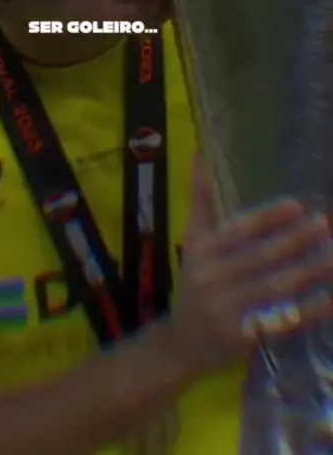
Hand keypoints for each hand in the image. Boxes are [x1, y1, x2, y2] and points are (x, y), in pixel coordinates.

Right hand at [166, 157, 332, 377]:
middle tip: (323, 224)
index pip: (238, 230)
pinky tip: (330, 298)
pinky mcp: (245, 336)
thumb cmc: (193, 283)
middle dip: (295, 240)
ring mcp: (229, 309)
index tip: (296, 206)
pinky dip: (308, 309)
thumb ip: (200, 198)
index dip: (268, 218)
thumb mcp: (192, 241)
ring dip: (309, 270)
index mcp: (201, 251)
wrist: (180, 344)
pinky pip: (282, 319)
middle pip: (261, 257)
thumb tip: (201, 153)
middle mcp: (213, 278)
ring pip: (276, 286)